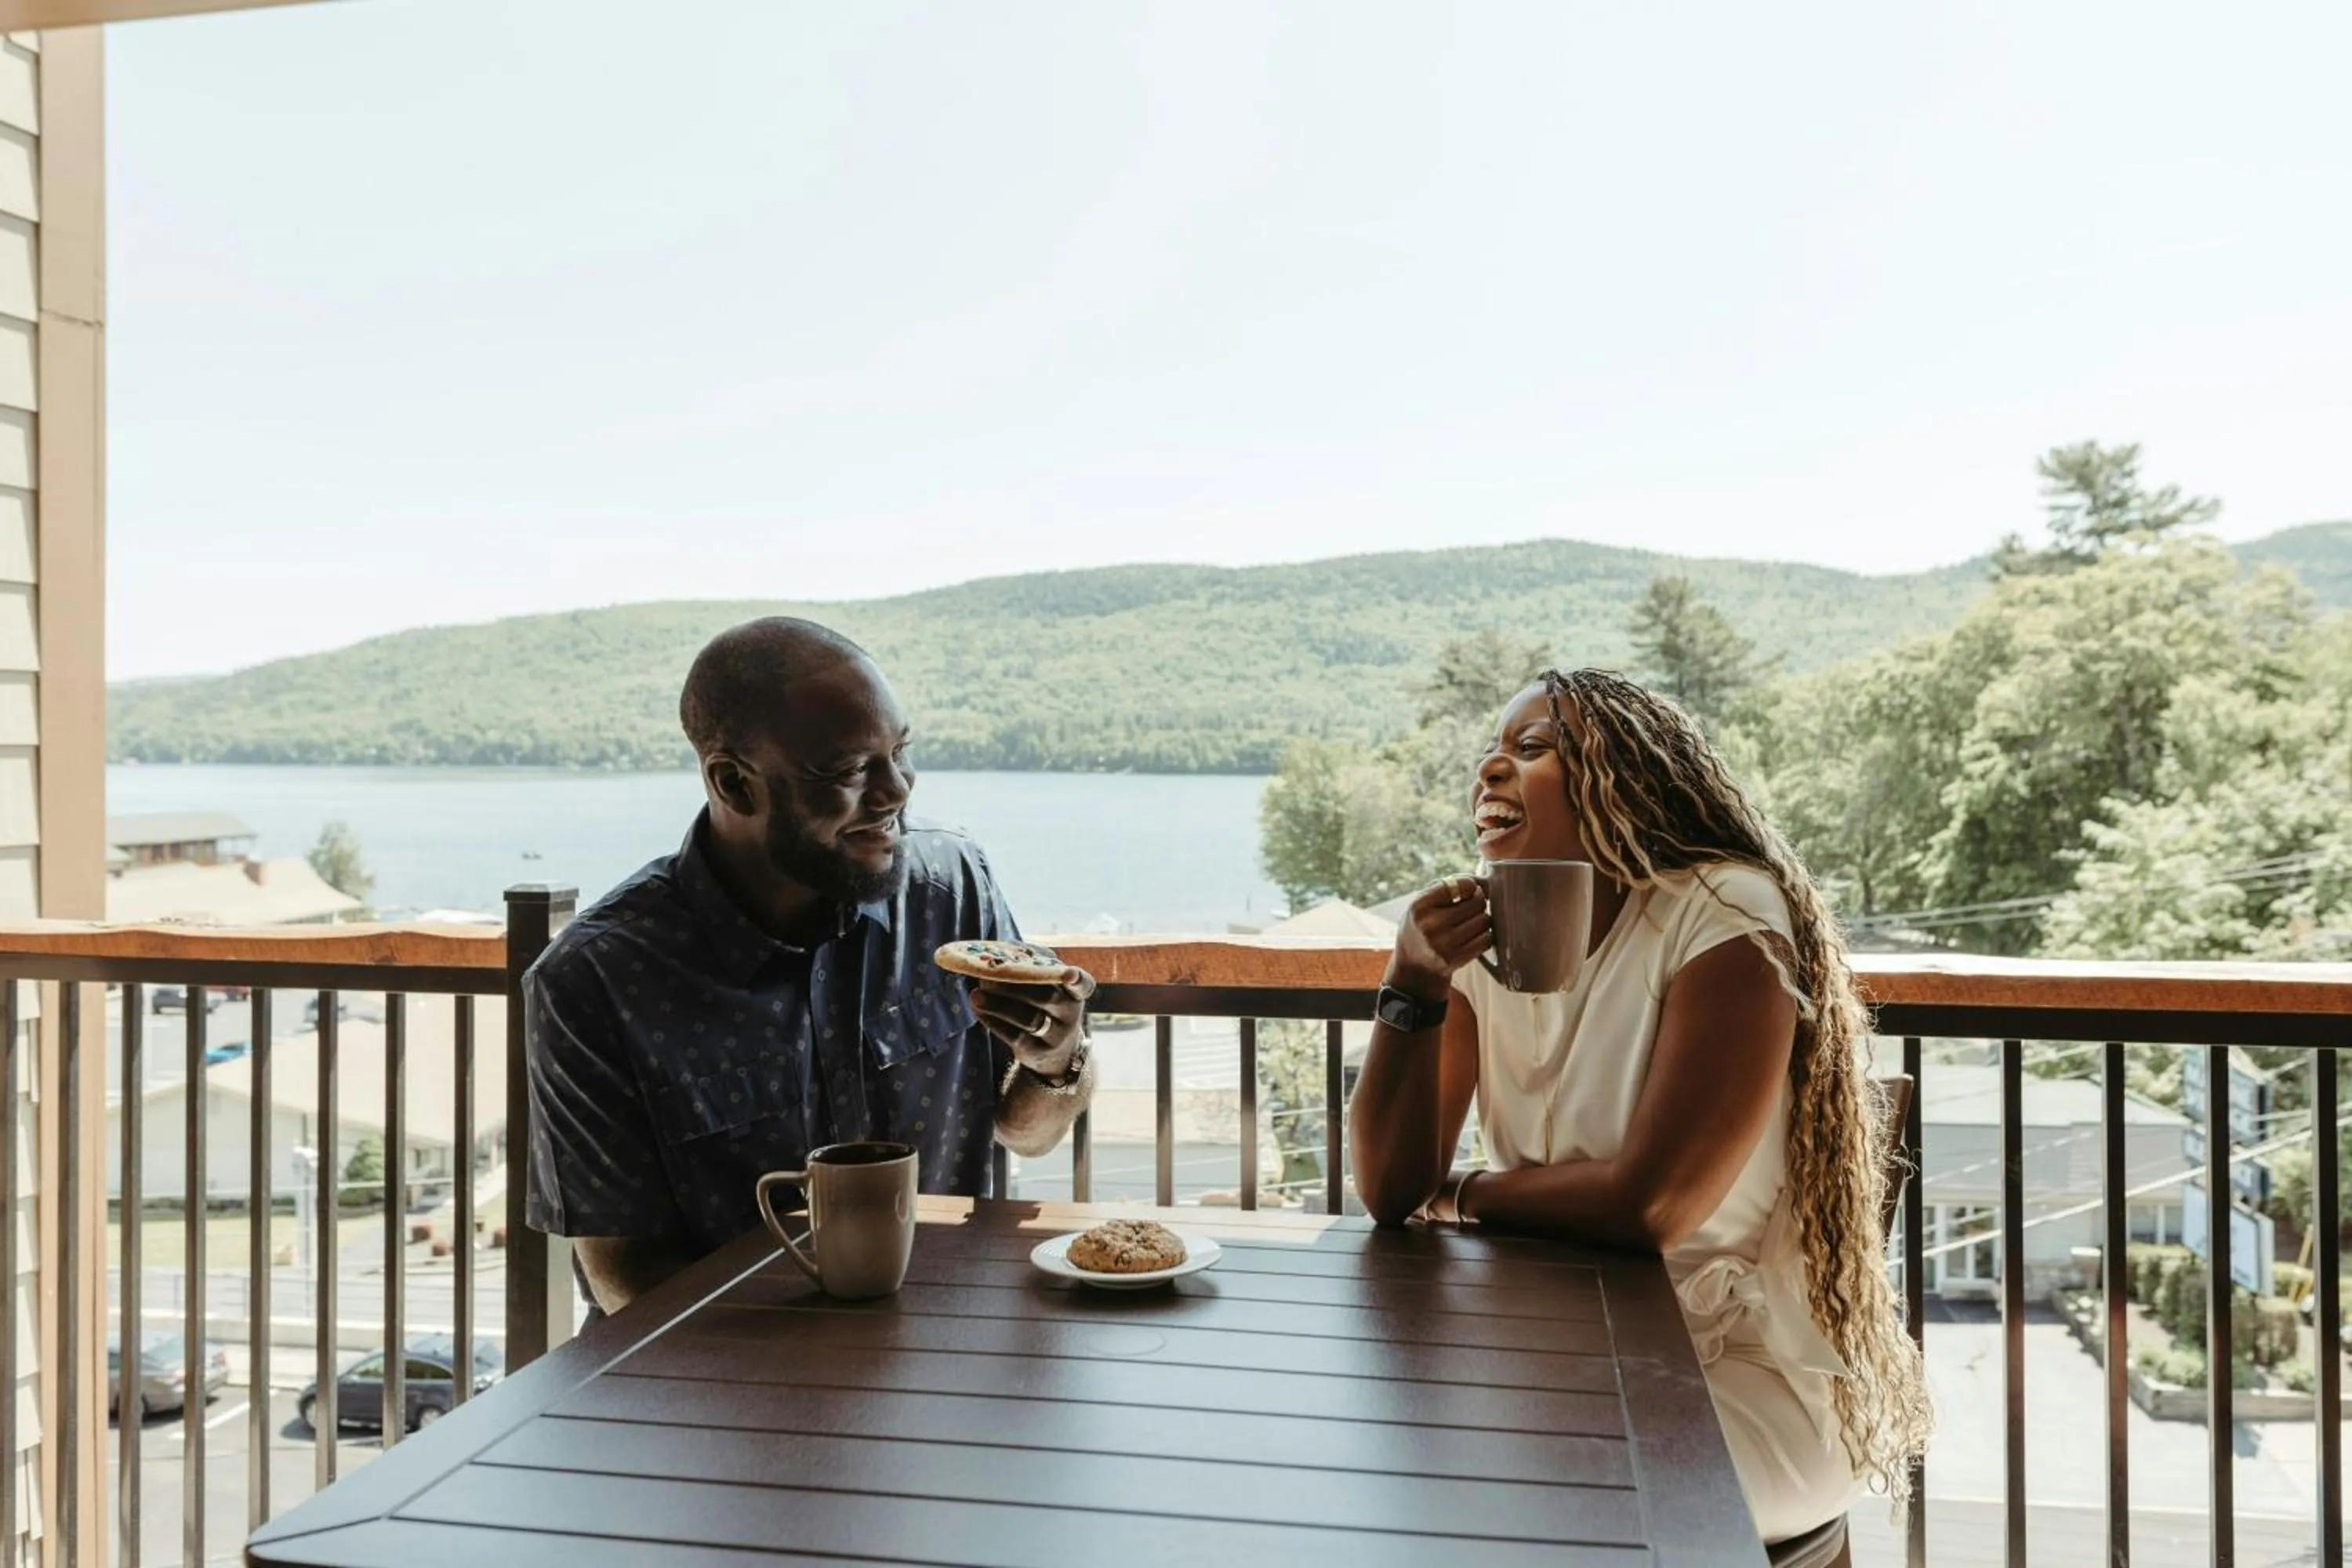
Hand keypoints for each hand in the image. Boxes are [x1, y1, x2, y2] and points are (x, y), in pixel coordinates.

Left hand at [970, 966, 1095, 1079]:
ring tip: (975, 995)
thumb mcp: (1049, 986)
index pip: (1083, 984)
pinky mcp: (1038, 1052)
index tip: (1070, 972)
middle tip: (987, 975)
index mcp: (1075, 991)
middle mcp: (1071, 1013)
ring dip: (999, 1005)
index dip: (1077, 978)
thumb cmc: (1046, 1006)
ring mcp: (1056, 1035)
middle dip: (1015, 986)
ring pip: (1030, 1019)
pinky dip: (994, 1022)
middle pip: (1046, 997)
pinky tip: (978, 1010)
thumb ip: (1033, 965)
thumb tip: (1003, 948)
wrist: (1053, 1052)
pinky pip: (1015, 1036)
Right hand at [1388, 875, 1490, 1001]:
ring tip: (1472, 921)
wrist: (1413, 965)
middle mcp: (1430, 925)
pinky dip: (1485, 935)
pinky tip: (1474, 935)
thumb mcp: (1422, 902)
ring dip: (1483, 919)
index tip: (1469, 889)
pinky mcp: (1455, 960)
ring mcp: (1443, 945)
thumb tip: (1484, 882)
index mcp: (1419, 906)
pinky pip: (1486, 940)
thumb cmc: (1422, 925)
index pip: (1458, 885)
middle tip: (1472, 906)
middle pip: (1476, 903)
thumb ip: (1447, 886)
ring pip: (1484, 921)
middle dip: (1478, 902)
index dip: (1470, 885)